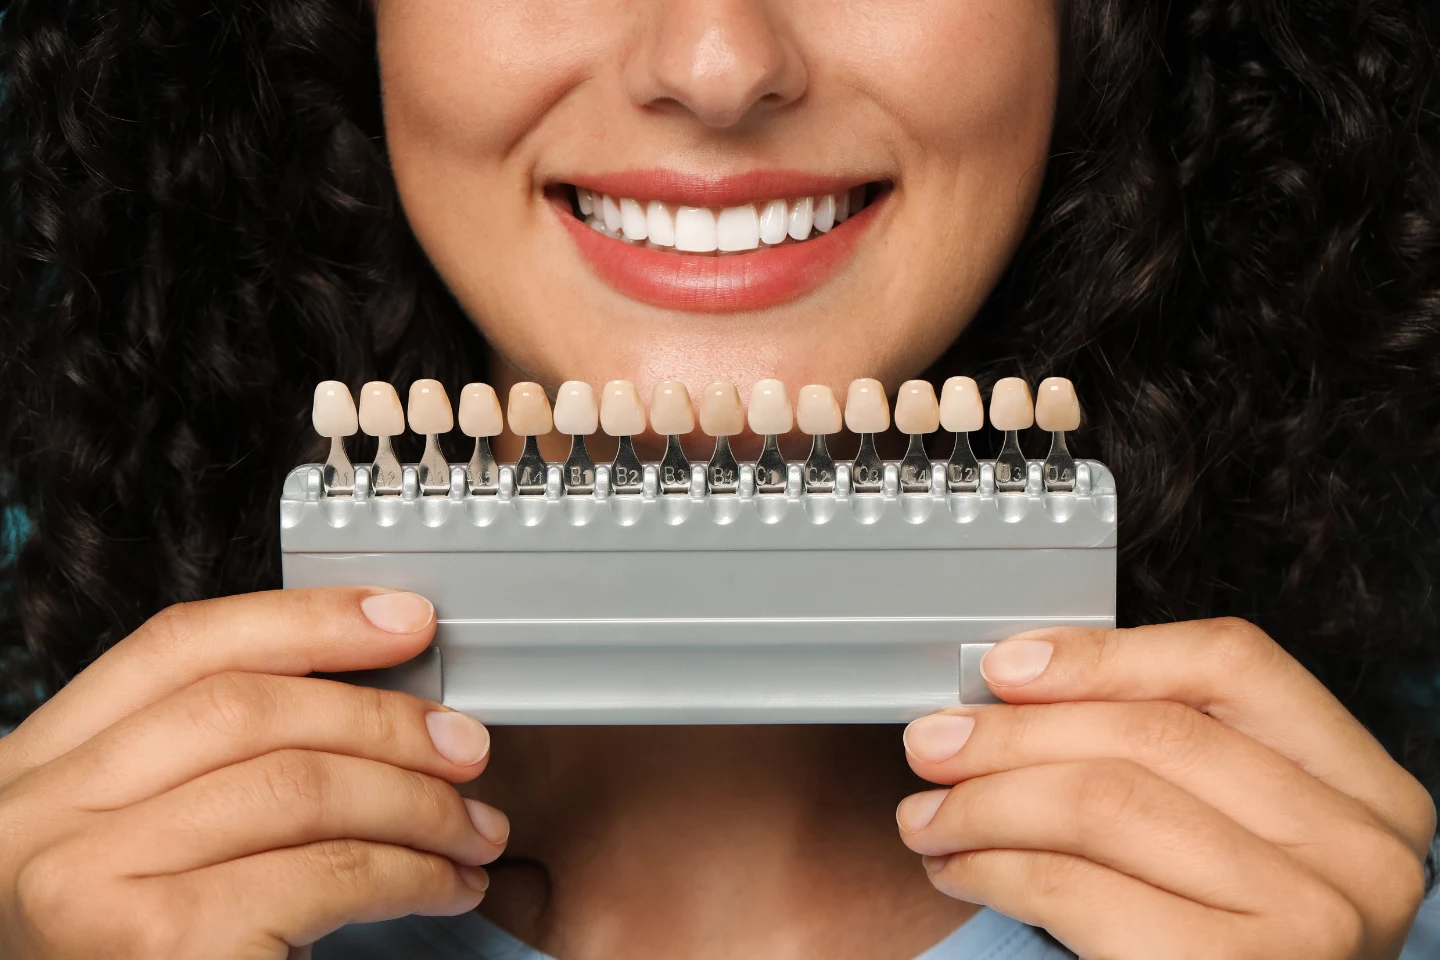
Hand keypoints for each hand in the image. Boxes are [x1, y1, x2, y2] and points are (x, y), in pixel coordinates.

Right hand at [0, 587, 507, 958]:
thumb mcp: (141, 846)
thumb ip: (210, 768)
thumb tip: (368, 703)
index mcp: (38, 771)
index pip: (178, 646)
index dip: (305, 619)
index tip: (401, 620)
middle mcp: (43, 817)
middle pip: (250, 708)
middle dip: (383, 718)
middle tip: (464, 744)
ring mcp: (91, 880)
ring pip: (303, 786)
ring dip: (418, 803)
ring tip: (473, 828)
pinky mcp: (163, 944)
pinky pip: (328, 873)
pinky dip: (412, 871)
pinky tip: (444, 884)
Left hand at [897, 618, 1434, 958]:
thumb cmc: (1220, 940)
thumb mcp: (1227, 835)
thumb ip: (1160, 758)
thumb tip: (1019, 690)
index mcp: (1363, 790)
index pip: (1234, 665)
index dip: (1106, 655)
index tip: (1007, 666)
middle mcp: (1360, 851)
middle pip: (1153, 734)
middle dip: (1014, 734)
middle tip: (933, 744)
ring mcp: (1313, 921)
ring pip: (1106, 801)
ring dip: (987, 803)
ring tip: (929, 815)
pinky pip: (1078, 889)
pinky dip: (996, 869)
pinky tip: (961, 868)